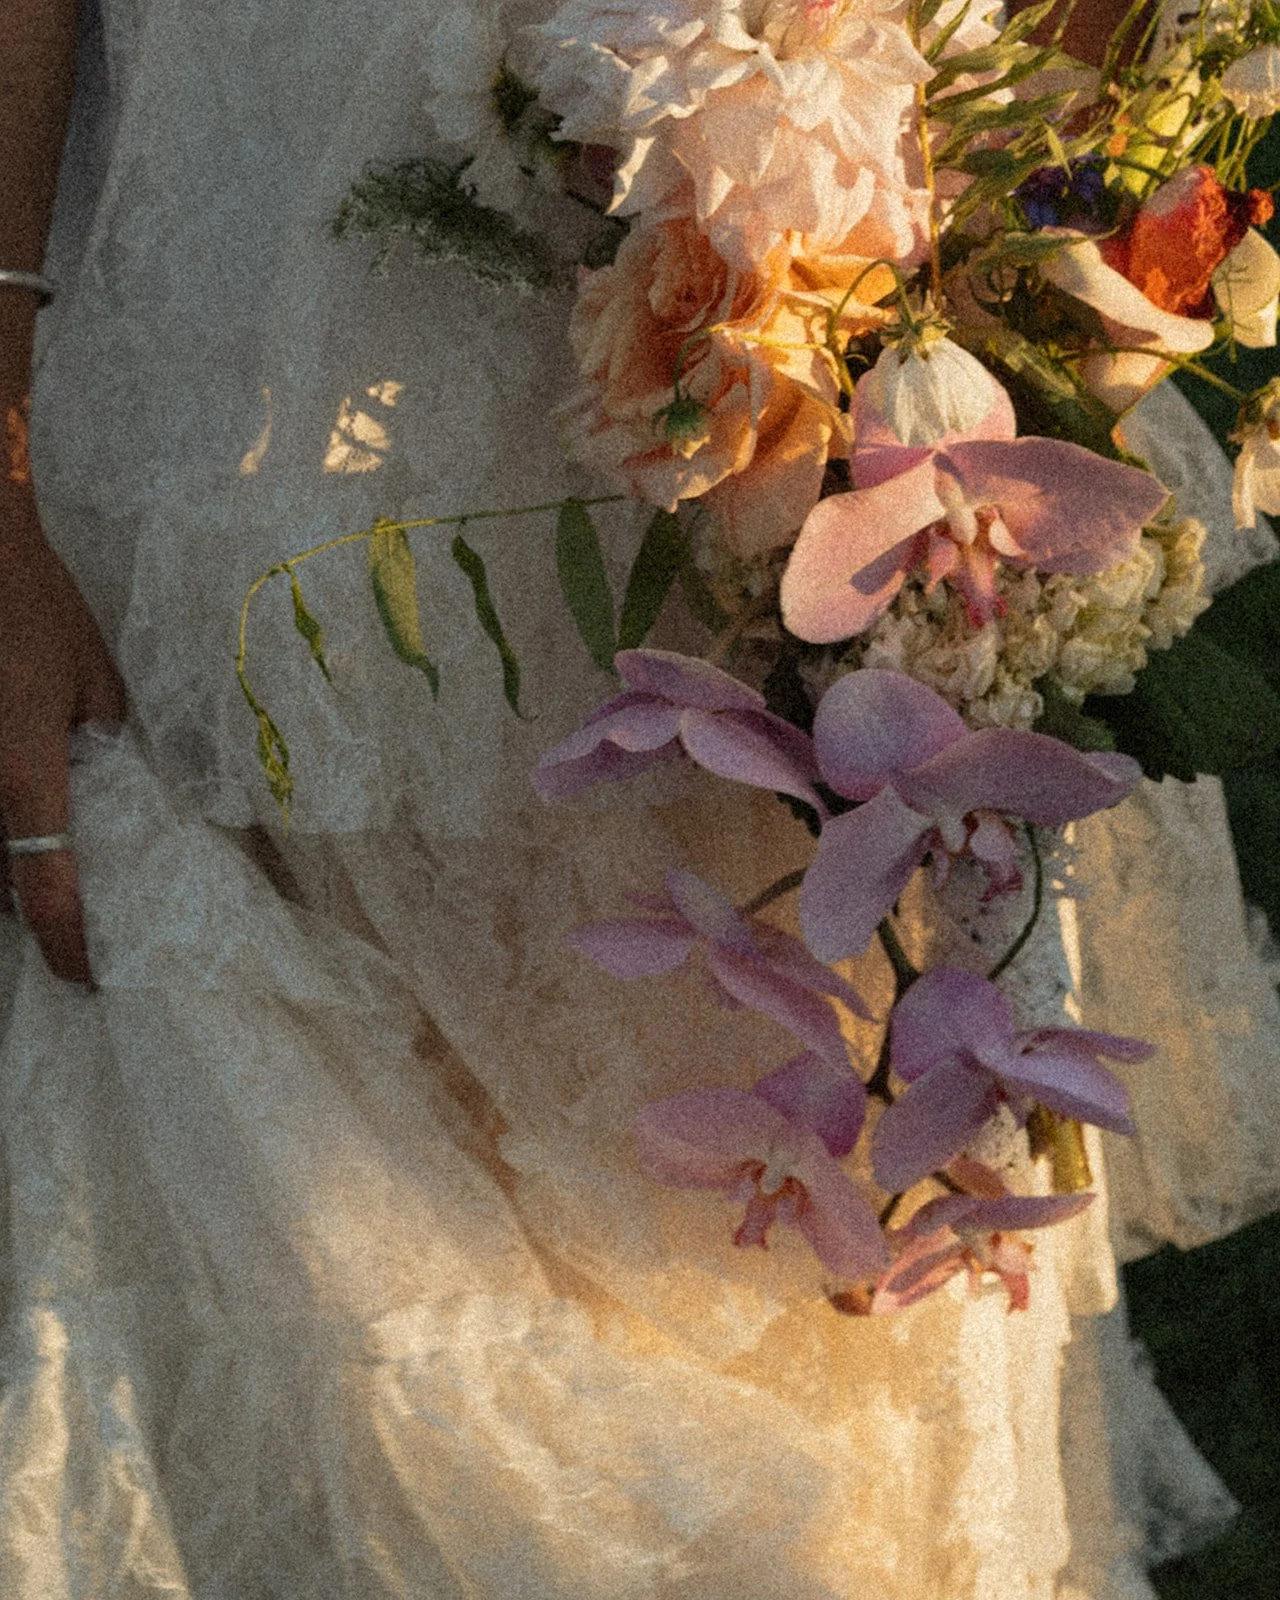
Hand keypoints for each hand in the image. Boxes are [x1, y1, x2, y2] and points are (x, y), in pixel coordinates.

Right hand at [0, 480, 125, 984]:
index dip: (69, 943)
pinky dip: (0, 829)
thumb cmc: (34, 608)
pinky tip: (21, 819)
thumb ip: (108, 745)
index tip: (87, 976)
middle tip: (80, 926)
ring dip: (8, 872)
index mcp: (24, 772)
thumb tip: (124, 787)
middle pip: (1, 884)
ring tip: (50, 878)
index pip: (48, 887)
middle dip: (36, 911)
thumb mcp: (96, 681)